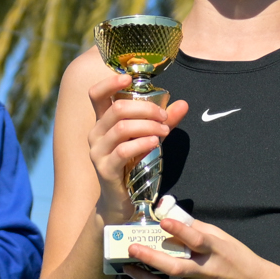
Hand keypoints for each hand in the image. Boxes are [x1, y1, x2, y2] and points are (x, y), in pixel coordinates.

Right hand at [87, 69, 188, 220]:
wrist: (122, 200)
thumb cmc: (133, 164)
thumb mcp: (148, 138)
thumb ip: (162, 121)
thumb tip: (183, 104)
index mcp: (102, 122)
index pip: (96, 95)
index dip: (109, 82)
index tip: (129, 78)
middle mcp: (96, 134)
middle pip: (117, 109)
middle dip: (145, 109)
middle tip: (164, 117)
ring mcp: (98, 152)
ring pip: (121, 127)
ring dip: (147, 126)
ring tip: (164, 131)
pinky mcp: (105, 169)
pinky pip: (123, 150)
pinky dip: (142, 143)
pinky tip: (155, 143)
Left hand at [121, 205, 272, 278]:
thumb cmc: (236, 258)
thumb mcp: (223, 238)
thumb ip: (198, 229)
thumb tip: (173, 217)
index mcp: (216, 250)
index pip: (196, 240)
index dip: (179, 230)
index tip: (163, 222)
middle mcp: (208, 271)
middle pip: (175, 268)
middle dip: (150, 258)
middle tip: (132, 248)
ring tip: (130, 269)